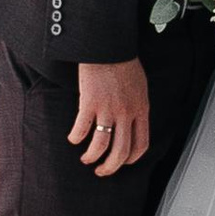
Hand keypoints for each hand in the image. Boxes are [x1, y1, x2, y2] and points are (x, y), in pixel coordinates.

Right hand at [69, 58, 149, 174]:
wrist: (109, 45)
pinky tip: (73, 138)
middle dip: (110, 167)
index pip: (141, 144)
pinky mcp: (90, 103)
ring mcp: (108, 109)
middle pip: (121, 152)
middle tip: (101, 170)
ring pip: (101, 146)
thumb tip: (133, 122)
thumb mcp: (140, 86)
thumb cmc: (123, 62)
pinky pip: (82, 130)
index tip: (122, 162)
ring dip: (92, 157)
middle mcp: (126, 113)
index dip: (131, 159)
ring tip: (86, 159)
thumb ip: (137, 106)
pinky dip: (76, 138)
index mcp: (141, 109)